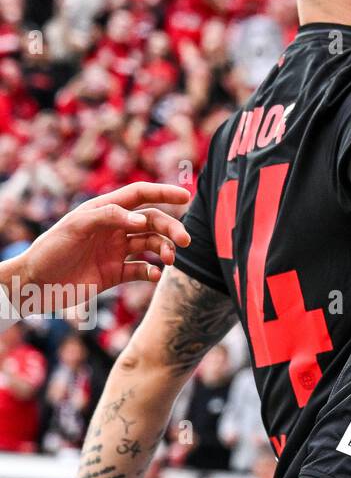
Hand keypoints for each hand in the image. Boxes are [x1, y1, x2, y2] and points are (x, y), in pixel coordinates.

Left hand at [18, 182, 191, 304]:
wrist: (37, 284)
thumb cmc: (51, 249)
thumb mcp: (77, 226)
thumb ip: (110, 217)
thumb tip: (142, 220)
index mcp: (104, 210)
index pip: (139, 196)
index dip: (163, 193)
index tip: (186, 197)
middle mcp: (113, 228)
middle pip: (151, 223)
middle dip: (170, 229)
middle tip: (185, 241)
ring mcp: (116, 251)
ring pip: (150, 246)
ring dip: (164, 251)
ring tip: (170, 260)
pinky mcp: (115, 274)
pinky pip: (141, 270)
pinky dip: (152, 272)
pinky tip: (155, 275)